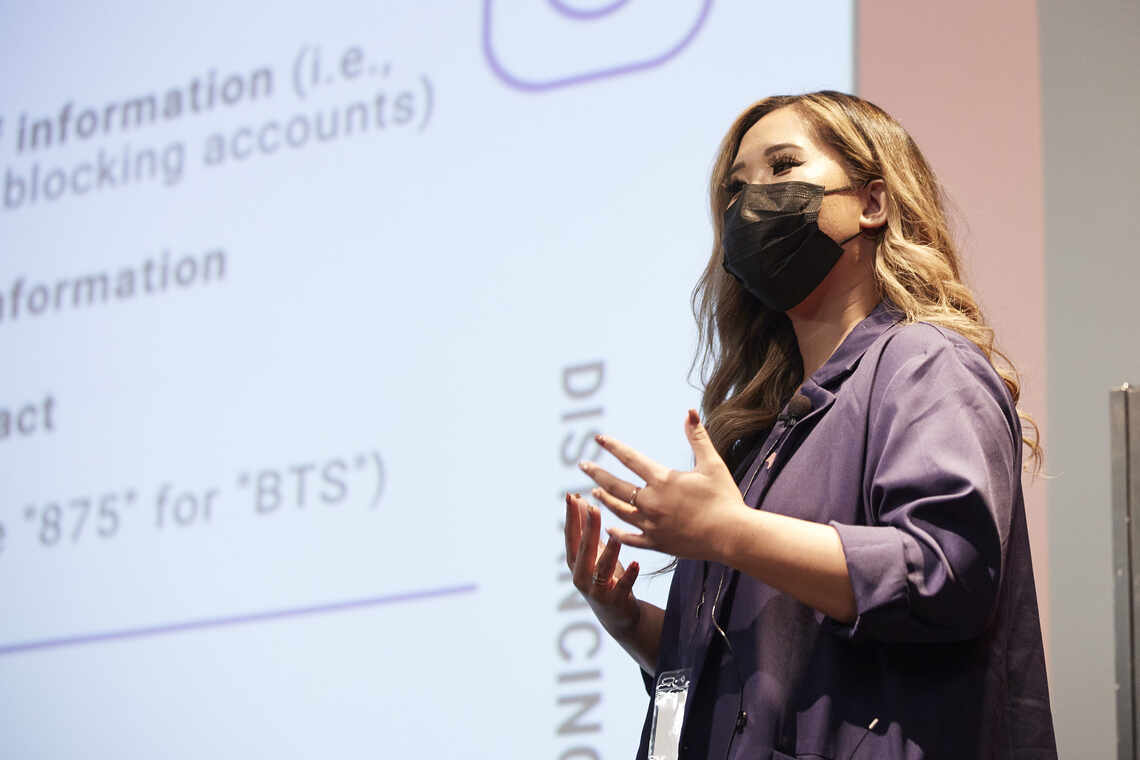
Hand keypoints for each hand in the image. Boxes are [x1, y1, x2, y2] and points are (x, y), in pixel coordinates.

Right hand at [564, 492, 640, 635]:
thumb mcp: (594, 554)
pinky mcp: (614, 600)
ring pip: (602, 567)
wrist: (617, 616)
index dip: (571, 516)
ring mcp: (596, 589)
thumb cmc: (604, 577)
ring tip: (616, 536)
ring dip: (609, 551)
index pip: (571, 535)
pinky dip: (629, 575)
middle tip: (593, 507)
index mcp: (575, 562)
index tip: (572, 496)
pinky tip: (636, 564)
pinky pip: (622, 586)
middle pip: (584, 549)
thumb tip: (580, 500)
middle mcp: (581, 575)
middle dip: (588, 528)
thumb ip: (587, 531)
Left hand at [578, 409, 746, 559]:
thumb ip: (698, 437)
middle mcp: (651, 503)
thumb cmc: (724, 498)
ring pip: (619, 511)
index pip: (630, 459)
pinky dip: (617, 534)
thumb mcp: (712, 464)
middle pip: (615, 486)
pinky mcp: (658, 544)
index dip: (613, 447)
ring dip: (604, 500)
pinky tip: (609, 529)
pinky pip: (630, 539)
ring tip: (593, 493)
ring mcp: (652, 526)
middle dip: (597, 474)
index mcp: (662, 480)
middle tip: (583, 465)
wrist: (732, 536)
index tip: (598, 438)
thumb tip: (690, 412)